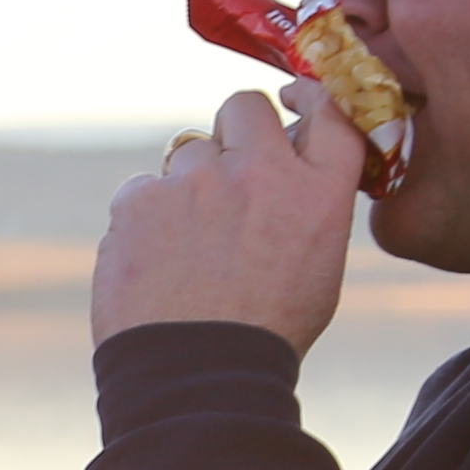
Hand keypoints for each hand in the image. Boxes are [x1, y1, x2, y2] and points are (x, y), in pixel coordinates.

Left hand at [93, 84, 357, 351]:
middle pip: (244, 108)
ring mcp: (197, 181)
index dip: (308, 97)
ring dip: (187, 183)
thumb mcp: (316, 265)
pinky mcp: (140, 198)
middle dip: (235, 129)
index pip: (328, 113)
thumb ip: (303, 206)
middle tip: (225, 168)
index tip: (292, 97)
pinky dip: (143, 216)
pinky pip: (140, 188)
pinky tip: (153, 260)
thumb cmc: (264, 331)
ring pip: (187, 150)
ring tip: (188, 244)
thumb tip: (282, 169)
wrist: (198, 372)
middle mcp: (261, 172)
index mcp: (319, 192)